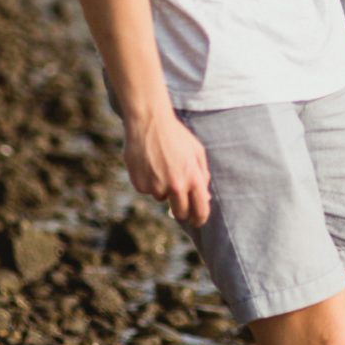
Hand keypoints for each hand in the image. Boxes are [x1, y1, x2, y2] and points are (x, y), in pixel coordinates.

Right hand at [123, 110, 211, 229]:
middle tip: (178, 202)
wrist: (149, 122)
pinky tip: (148, 164)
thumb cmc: (176, 135)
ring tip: (160, 165)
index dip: (199, 219)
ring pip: (161, 198)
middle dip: (181, 211)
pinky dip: (148, 181)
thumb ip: (202, 175)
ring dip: (162, 188)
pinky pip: (146, 189)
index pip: (200, 210)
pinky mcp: (140, 184)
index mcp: (193, 178)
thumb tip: (204, 197)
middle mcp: (175, 185)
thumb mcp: (196, 151)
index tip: (197, 221)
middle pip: (180, 213)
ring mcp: (156, 186)